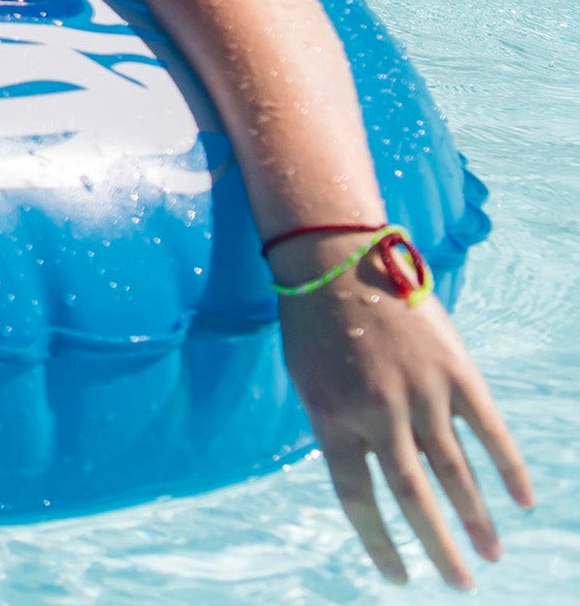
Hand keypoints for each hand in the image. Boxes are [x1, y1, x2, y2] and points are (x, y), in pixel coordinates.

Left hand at [280, 260, 533, 585]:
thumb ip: (338, 429)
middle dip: (438, 547)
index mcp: (332, 418)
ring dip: (476, 518)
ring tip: (491, 555)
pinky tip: (522, 500)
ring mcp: (421, 392)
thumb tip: (372, 478)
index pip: (358, 498)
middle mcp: (378, 412)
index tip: (400, 579)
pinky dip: (509, 467)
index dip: (379, 543)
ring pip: (455, 471)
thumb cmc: (313, 322)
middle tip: (462, 587)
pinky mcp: (456, 371)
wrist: (337, 256)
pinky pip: (489, 429)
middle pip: (413, 496)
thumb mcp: (306, 381)